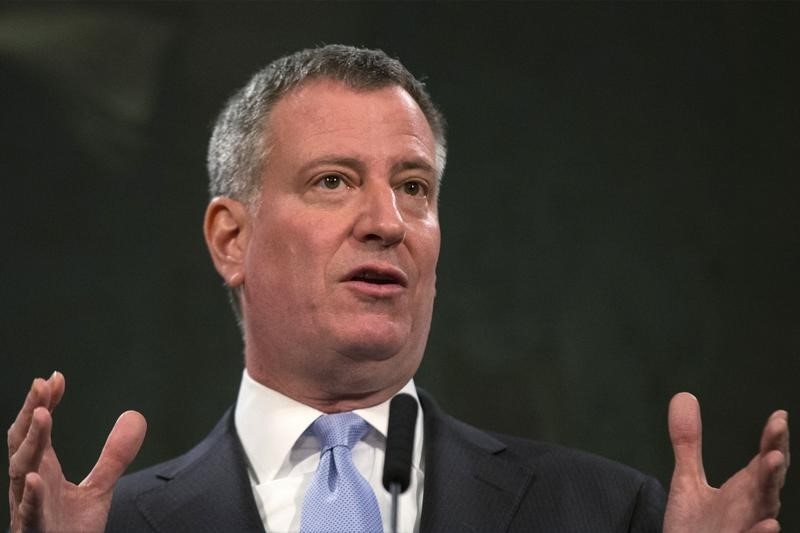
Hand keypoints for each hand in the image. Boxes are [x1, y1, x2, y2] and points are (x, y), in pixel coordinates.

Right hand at [8, 372, 146, 532]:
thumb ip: (114, 455)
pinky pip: (30, 513)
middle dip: (30, 413)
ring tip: (42, 415)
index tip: (55, 377)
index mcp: (42, 470)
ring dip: (32, 442)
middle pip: (23, 442)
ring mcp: (29, 507)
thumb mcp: (98, 488)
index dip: (43, 403)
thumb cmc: (69, 529)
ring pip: (22, 470)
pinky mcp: (35, 531)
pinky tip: (38, 477)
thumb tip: (135, 415)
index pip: (36, 430)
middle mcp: (31, 484)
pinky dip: (32, 495)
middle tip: (41, 385)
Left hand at [664, 392, 789, 532]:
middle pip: (768, 480)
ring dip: (771, 487)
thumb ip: (688, 443)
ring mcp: (745, 528)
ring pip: (765, 509)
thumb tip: (683, 396)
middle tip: (778, 428)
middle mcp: (751, 507)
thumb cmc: (695, 524)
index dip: (772, 439)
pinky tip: (770, 524)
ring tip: (775, 460)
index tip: (779, 416)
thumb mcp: (686, 479)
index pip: (763, 460)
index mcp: (744, 489)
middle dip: (775, 456)